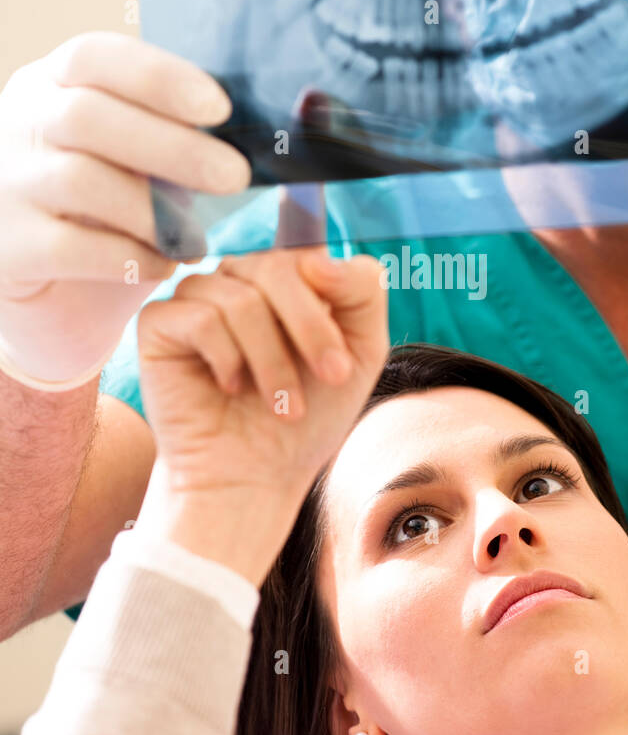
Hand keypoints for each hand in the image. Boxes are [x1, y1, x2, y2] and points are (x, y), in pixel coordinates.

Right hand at [0, 32, 250, 384]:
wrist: (53, 300)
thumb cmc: (110, 217)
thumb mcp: (143, 164)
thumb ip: (183, 136)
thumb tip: (279, 119)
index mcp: (51, 85)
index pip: (93, 56)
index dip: (158, 77)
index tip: (218, 107)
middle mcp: (16, 125)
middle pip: (88, 116)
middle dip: (173, 146)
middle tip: (235, 177)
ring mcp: (2, 185)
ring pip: (80, 181)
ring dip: (154, 211)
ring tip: (198, 238)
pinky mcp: (5, 247)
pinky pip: (70, 247)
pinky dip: (128, 256)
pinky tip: (162, 266)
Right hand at [134, 247, 388, 582]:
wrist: (255, 477)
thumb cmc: (306, 418)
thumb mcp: (360, 352)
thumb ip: (361, 291)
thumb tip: (319, 257)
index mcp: (284, 279)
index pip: (308, 257)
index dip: (330, 305)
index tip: (342, 369)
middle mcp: (238, 279)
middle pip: (276, 267)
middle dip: (309, 329)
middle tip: (329, 379)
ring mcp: (196, 298)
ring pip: (241, 297)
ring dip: (272, 359)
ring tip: (281, 404)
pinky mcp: (159, 324)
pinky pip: (199, 317)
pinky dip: (227, 359)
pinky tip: (230, 388)